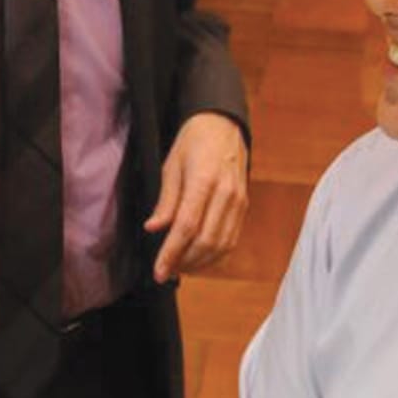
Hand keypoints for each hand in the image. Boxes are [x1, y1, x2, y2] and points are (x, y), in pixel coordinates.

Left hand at [145, 111, 247, 282]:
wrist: (223, 125)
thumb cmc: (194, 142)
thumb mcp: (171, 165)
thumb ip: (166, 200)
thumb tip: (153, 228)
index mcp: (204, 180)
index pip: (186, 227)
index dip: (171, 253)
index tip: (159, 271)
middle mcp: (226, 194)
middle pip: (206, 241)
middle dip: (184, 262)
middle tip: (166, 271)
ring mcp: (238, 201)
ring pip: (222, 245)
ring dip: (200, 262)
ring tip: (180, 267)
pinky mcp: (244, 206)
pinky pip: (232, 239)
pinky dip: (216, 255)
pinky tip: (199, 258)